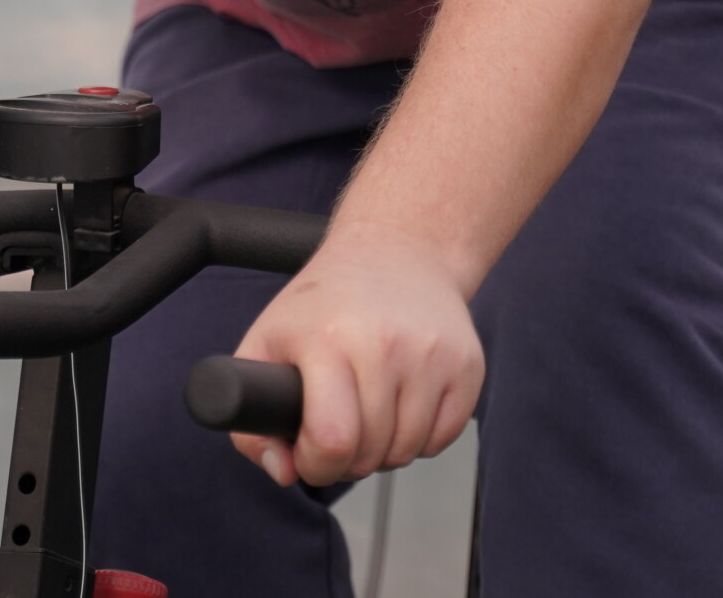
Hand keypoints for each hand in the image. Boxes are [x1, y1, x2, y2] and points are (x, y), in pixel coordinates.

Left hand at [230, 224, 484, 488]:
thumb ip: (254, 416)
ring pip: (409, 451)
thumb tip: (285, 470)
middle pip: (370, 453)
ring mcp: (432, 354)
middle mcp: (384, 344)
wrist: (398, 251)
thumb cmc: (328, 304)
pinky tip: (403, 404)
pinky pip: (444, 438)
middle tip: (340, 430)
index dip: (316, 464)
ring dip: (385, 450)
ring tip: (370, 413)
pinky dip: (422, 437)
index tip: (310, 452)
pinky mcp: (467, 365)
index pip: (331, 439)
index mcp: (328, 340)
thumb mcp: (268, 342)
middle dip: (348, 460)